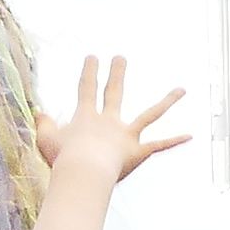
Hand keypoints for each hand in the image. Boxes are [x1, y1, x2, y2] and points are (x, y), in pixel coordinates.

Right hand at [31, 57, 189, 188]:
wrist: (83, 173)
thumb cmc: (62, 159)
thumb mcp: (46, 139)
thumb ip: (45, 124)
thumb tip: (39, 112)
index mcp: (86, 117)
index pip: (87, 89)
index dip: (90, 72)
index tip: (93, 57)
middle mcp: (109, 121)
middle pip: (115, 93)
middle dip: (117, 74)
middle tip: (121, 58)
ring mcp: (126, 135)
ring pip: (150, 115)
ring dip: (167, 102)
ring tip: (181, 90)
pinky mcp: (138, 152)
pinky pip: (159, 146)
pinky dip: (174, 141)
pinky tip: (190, 135)